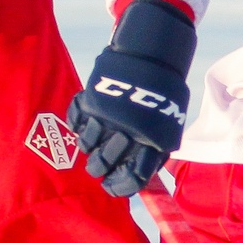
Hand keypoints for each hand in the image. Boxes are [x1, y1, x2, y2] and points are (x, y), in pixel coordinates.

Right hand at [65, 0, 193, 197]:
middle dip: (98, 168)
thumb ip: (152, 154)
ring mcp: (110, 116)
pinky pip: (75, 122)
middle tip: (98, 165)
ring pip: (86, 145)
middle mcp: (131, 132)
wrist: (153, 56)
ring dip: (88, 145)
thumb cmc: (161, 97)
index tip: (110, 186)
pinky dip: (77, 124)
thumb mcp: (167, 127)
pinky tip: (85, 121)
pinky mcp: (93, 100)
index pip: (135, 177)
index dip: (119, 186)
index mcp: (155, 142)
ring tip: (94, 139)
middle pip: (103, 164)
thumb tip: (136, 182)